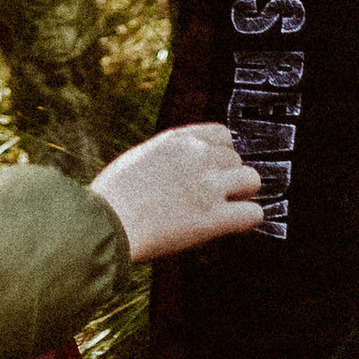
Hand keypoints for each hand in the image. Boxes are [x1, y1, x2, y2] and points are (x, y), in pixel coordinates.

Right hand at [89, 122, 264, 260]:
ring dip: (242, 193)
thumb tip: (180, 167)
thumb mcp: (139, 159)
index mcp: (177, 141)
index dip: (222, 152)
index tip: (216, 167)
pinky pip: (252, 213)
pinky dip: (247, 219)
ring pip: (252, 180)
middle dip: (228, 176)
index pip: (222, 134)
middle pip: (236, 159)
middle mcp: (197, 158)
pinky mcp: (213, 219)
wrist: (105, 224)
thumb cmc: (112, 198)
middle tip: (216, 194)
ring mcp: (208, 187)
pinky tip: (235, 223)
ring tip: (229, 207)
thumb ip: (167, 157)